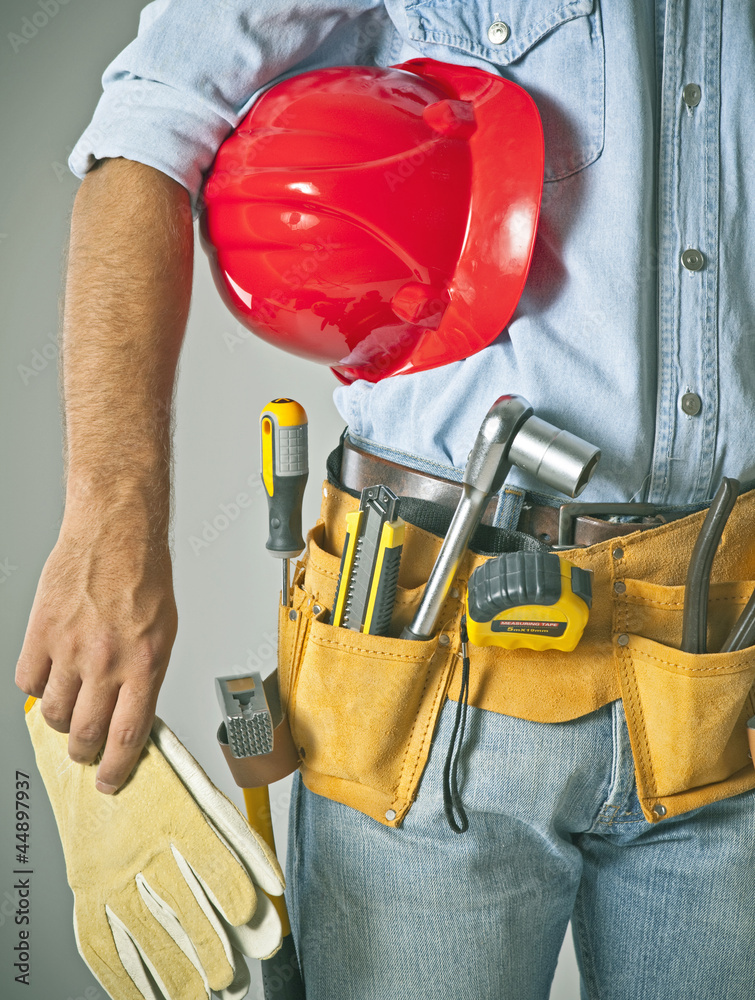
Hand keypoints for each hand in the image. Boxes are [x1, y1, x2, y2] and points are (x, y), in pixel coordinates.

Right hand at [15, 514, 177, 793]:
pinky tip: (49, 679)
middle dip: (84, 752)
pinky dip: (36, 689)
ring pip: (54, 714)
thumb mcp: (164, 633)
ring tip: (69, 711)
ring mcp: (71, 650)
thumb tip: (132, 716)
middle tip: (85, 751)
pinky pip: (28, 682)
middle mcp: (108, 662)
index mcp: (146, 664)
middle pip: (86, 733)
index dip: (116, 768)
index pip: (128, 736)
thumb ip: (146, 678)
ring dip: (60, 723)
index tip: (109, 781)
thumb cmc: (144, 576)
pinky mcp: (41, 634)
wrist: (115, 533)